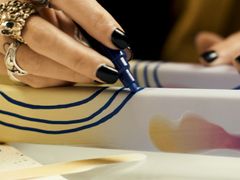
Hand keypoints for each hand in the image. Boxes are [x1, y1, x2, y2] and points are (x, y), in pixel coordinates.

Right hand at [0, 0, 128, 87]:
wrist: (16, 14)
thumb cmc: (45, 8)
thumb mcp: (65, 5)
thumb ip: (89, 19)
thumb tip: (121, 49)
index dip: (94, 19)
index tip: (119, 40)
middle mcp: (7, 10)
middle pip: (43, 39)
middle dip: (81, 59)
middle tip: (109, 70)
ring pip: (34, 63)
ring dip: (72, 74)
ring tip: (99, 74)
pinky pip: (30, 77)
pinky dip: (59, 78)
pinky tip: (74, 74)